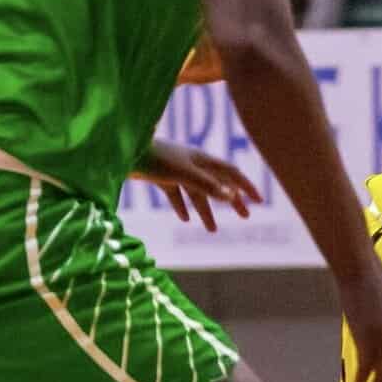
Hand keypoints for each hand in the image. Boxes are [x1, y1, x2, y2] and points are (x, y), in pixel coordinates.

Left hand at [130, 140, 262, 232]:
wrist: (123, 150)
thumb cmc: (154, 159)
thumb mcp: (184, 173)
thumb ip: (207, 185)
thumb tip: (231, 197)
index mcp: (202, 159)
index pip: (231, 173)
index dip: (246, 187)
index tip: (258, 202)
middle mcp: (192, 163)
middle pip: (218, 183)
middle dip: (232, 200)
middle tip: (245, 216)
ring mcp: (176, 169)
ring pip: (197, 192)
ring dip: (206, 210)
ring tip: (212, 231)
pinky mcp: (160, 176)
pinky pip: (176, 193)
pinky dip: (182, 206)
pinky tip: (184, 219)